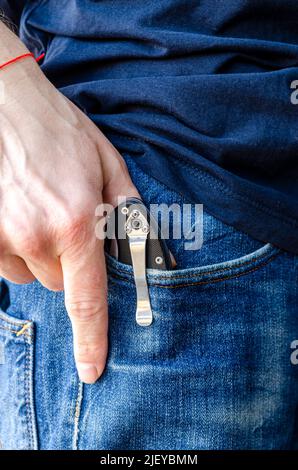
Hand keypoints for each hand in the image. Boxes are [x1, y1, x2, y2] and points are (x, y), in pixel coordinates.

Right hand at [0, 57, 138, 382]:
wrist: (5, 101)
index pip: (87, 299)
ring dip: (39, 254)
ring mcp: (0, 235)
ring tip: (39, 211)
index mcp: (77, 223)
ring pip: (30, 273)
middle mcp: (35, 236)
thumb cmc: (60, 130)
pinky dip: (15, 245)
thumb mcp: (108, 165)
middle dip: (69, 263)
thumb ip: (128, 211)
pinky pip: (4, 260)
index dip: (91, 339)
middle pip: (60, 284)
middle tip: (68, 223)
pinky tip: (18, 212)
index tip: (91, 369)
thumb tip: (142, 247)